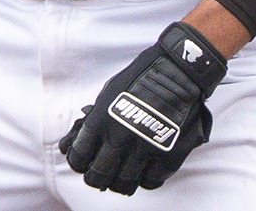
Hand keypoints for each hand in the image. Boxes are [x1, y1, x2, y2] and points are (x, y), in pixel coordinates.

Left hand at [59, 22, 227, 194]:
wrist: (177, 71)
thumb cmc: (141, 77)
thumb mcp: (109, 92)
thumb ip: (97, 117)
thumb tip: (82, 136)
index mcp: (100, 120)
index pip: (79, 156)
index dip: (78, 163)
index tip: (82, 164)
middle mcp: (119, 138)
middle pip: (98, 176)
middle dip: (95, 178)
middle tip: (99, 176)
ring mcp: (144, 149)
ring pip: (123, 184)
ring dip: (119, 183)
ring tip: (121, 177)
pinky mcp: (168, 155)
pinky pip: (150, 181)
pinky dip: (145, 180)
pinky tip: (143, 171)